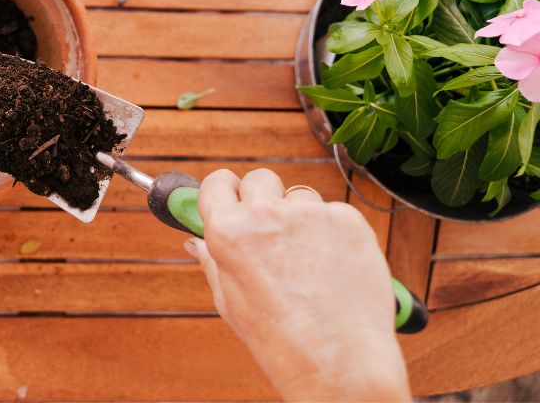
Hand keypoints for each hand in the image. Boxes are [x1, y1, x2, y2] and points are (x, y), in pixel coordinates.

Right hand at [184, 169, 410, 401]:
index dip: (226, 191)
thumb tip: (194, 242)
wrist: (338, 362)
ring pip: (301, 196)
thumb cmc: (280, 340)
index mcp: (228, 232)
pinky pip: (335, 213)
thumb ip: (213, 261)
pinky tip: (335, 267)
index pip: (217, 183)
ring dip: (302, 217)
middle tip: (275, 233)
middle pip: (260, 179)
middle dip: (265, 198)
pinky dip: (335, 233)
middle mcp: (266, 214)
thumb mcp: (231, 301)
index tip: (233, 199)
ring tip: (310, 262)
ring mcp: (309, 214)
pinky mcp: (347, 220)